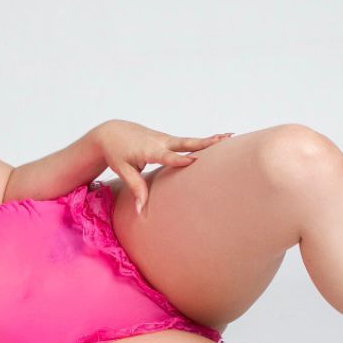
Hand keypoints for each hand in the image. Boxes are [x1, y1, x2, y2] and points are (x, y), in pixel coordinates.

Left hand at [94, 120, 233, 214]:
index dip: (179, 159)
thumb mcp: (123, 170)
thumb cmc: (116, 152)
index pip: (166, 156)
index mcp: (148, 149)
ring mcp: (165, 138)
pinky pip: (187, 142)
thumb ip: (136, 188)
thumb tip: (141, 210)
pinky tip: (219, 140)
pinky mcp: (167, 139)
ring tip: (230, 137)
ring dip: (209, 140)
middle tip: (223, 140)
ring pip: (190, 141)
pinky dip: (202, 141)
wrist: (112, 132)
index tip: (193, 161)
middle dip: (204, 143)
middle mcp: (160, 141)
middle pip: (185, 143)